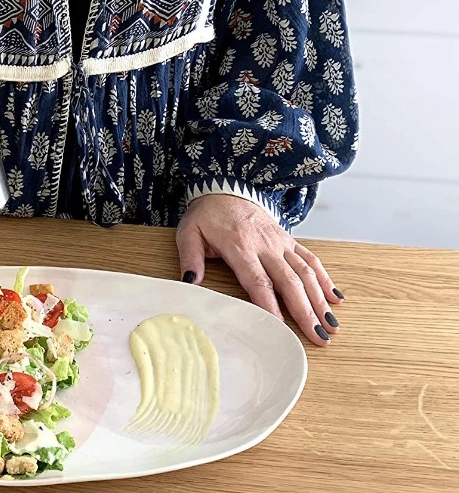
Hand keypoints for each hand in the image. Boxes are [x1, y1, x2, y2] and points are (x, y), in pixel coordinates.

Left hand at [176, 194, 343, 346]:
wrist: (226, 186)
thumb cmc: (207, 214)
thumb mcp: (189, 232)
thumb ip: (190, 257)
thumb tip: (190, 282)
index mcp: (240, 246)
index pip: (258, 280)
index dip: (270, 305)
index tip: (281, 327)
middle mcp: (266, 245)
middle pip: (290, 282)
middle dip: (306, 311)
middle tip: (318, 337)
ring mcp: (281, 243)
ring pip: (306, 273)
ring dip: (320, 300)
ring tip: (331, 325)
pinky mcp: (289, 240)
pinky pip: (311, 260)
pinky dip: (325, 279)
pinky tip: (335, 298)